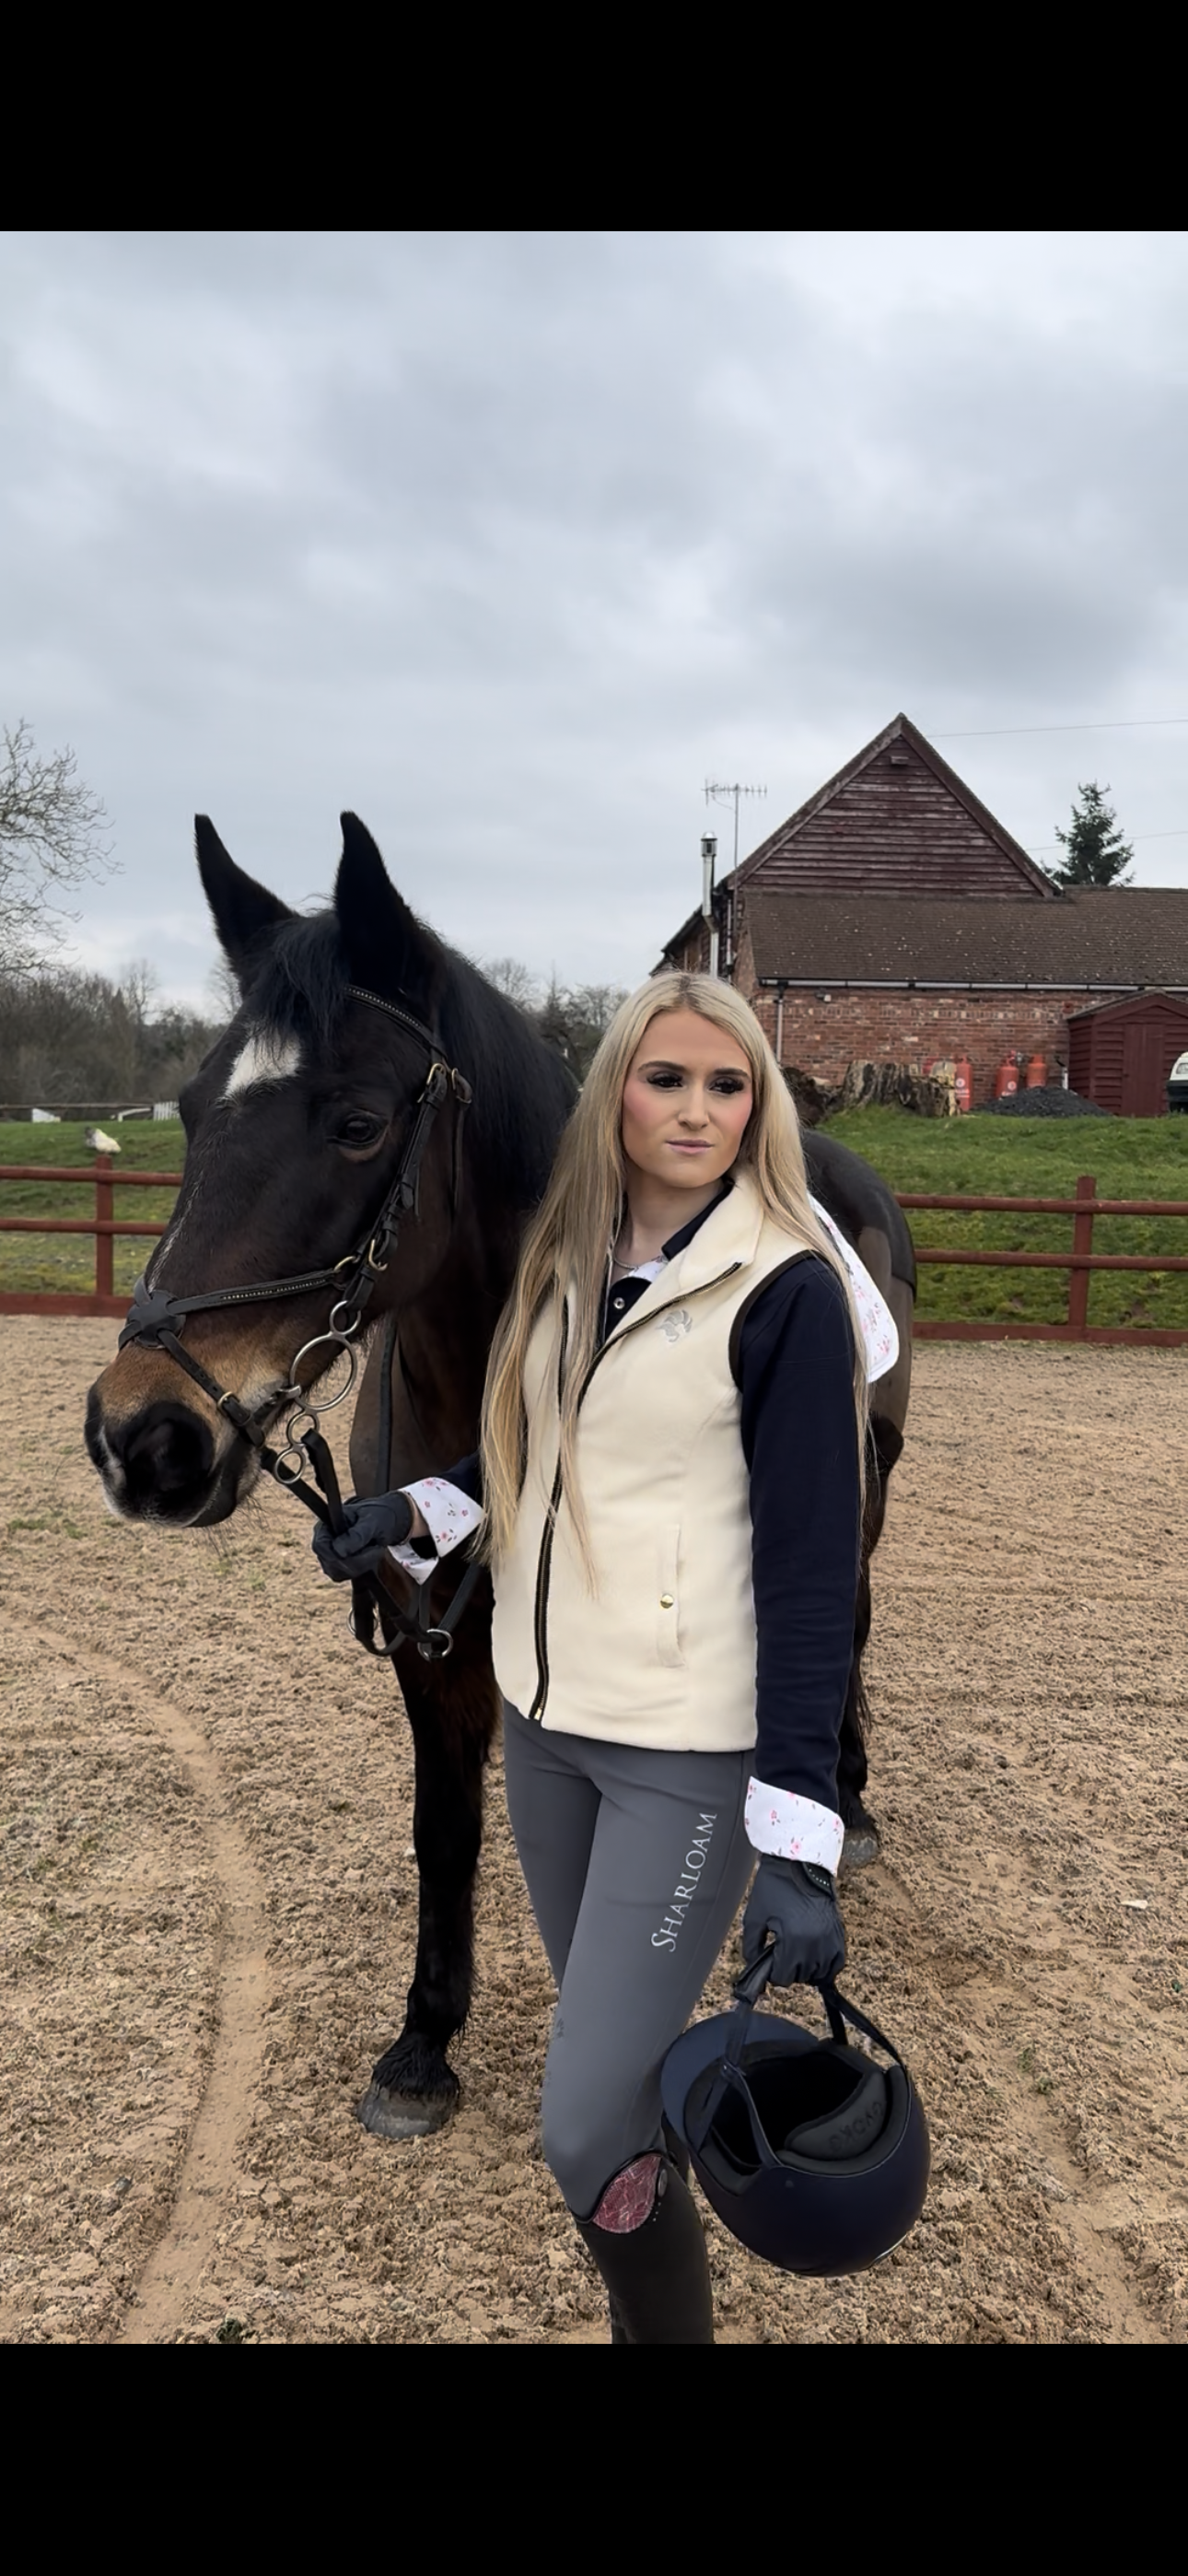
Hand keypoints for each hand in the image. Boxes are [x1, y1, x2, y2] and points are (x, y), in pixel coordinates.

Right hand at [311, 1491, 413, 1581]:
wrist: (382, 1522)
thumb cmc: (375, 1516)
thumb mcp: (371, 1521)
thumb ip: (357, 1534)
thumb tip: (339, 1551)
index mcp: (325, 1525)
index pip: (320, 1546)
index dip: (336, 1553)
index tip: (361, 1550)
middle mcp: (323, 1542)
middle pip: (330, 1563)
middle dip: (357, 1560)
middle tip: (377, 1549)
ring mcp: (328, 1557)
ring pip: (338, 1573)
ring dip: (362, 1565)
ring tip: (376, 1549)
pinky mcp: (337, 1568)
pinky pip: (345, 1576)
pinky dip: (362, 1569)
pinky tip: (371, 1556)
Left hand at [742, 1857, 845, 1987]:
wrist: (800, 1862)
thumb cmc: (776, 1885)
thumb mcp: (754, 1916)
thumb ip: (751, 1947)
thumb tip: (754, 1966)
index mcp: (793, 1939)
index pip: (783, 1977)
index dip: (772, 1972)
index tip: (769, 1959)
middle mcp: (815, 1942)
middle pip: (801, 1977)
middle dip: (788, 1969)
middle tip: (780, 1952)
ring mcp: (830, 1938)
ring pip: (820, 1973)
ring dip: (807, 1969)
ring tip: (796, 1953)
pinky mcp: (838, 1932)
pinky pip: (837, 1962)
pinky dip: (826, 1964)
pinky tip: (814, 1956)